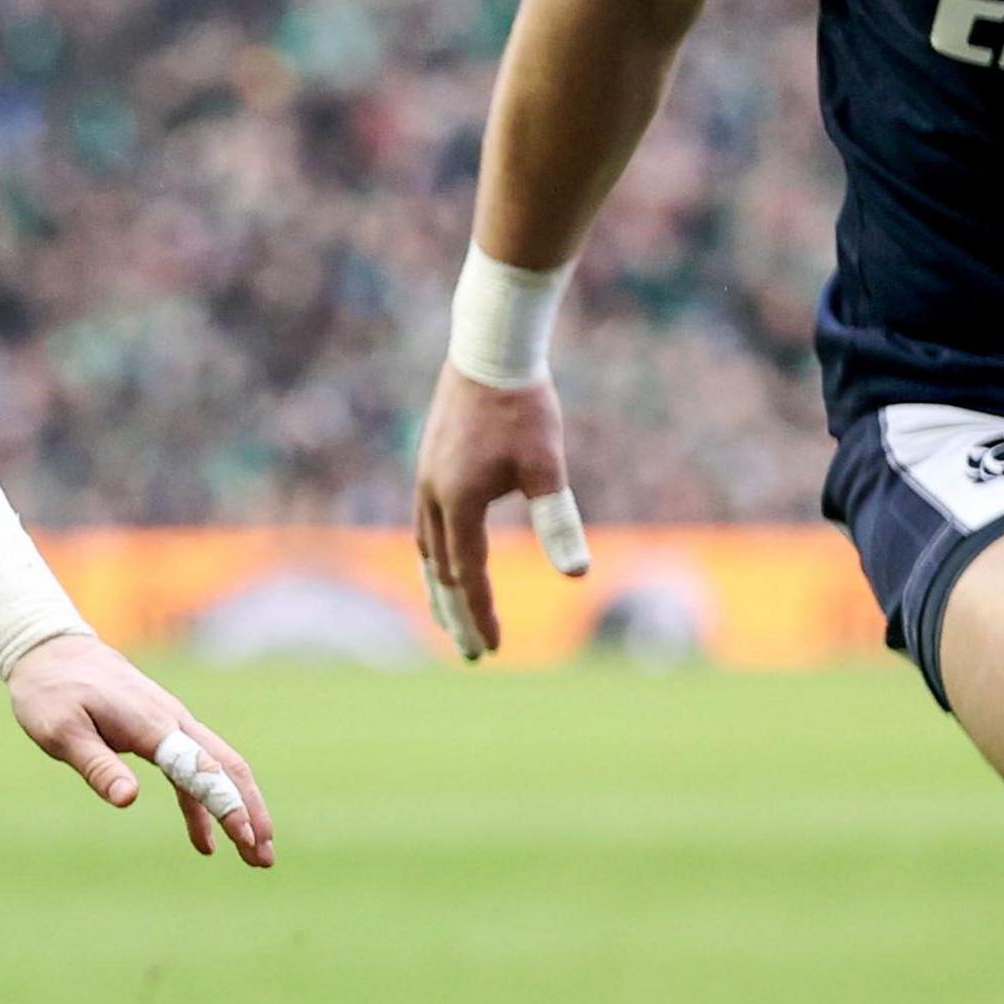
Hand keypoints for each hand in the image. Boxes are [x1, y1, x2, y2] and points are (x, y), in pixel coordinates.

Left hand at [5, 633, 275, 865]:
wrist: (53, 651)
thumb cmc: (52, 694)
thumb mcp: (62, 732)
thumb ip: (97, 766)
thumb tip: (127, 800)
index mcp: (151, 725)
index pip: (201, 769)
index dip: (226, 804)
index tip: (246, 838)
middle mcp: (173, 722)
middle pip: (228, 769)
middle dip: (252, 813)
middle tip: (265, 858)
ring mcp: (172, 725)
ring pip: (219, 771)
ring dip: (238, 812)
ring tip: (254, 858)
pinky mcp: (162, 732)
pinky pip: (194, 772)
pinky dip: (205, 806)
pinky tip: (206, 842)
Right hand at [410, 364, 589, 660]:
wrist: (489, 349)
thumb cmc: (524, 407)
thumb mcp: (547, 466)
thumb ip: (558, 522)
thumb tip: (577, 574)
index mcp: (459, 504)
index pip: (468, 577)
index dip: (481, 615)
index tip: (494, 649)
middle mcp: (433, 499)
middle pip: (440, 574)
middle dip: (455, 616)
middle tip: (472, 653)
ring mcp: (426, 482)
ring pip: (428, 551)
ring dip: (441, 589)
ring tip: (451, 617)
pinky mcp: (429, 467)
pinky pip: (428, 527)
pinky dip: (438, 556)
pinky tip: (450, 561)